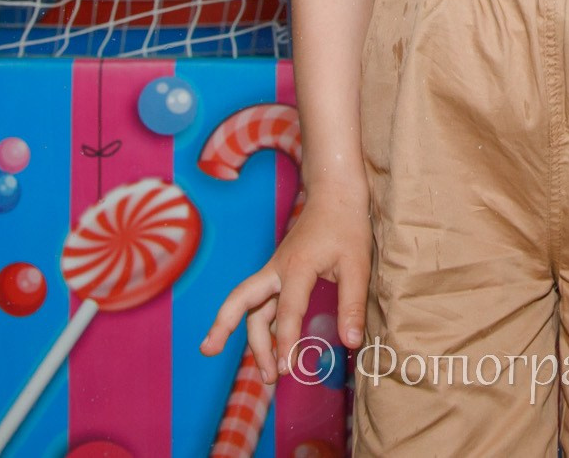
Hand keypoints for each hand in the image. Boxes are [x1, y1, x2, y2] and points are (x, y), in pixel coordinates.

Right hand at [197, 187, 371, 383]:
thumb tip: (351, 343)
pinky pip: (263, 303)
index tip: (286, 370)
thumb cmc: (346, 226)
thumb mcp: (358, 264)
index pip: (288, 310)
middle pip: (242, 300)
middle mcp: (277, 269)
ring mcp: (275, 271)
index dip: (286, 341)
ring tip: (266, 374)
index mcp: (297, 266)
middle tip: (210, 352)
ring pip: (251, 306)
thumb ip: (352, 304)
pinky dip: (262, 327)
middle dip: (224, 326)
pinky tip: (270, 349)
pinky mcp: (279, 274)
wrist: (334, 194)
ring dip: (253, 338)